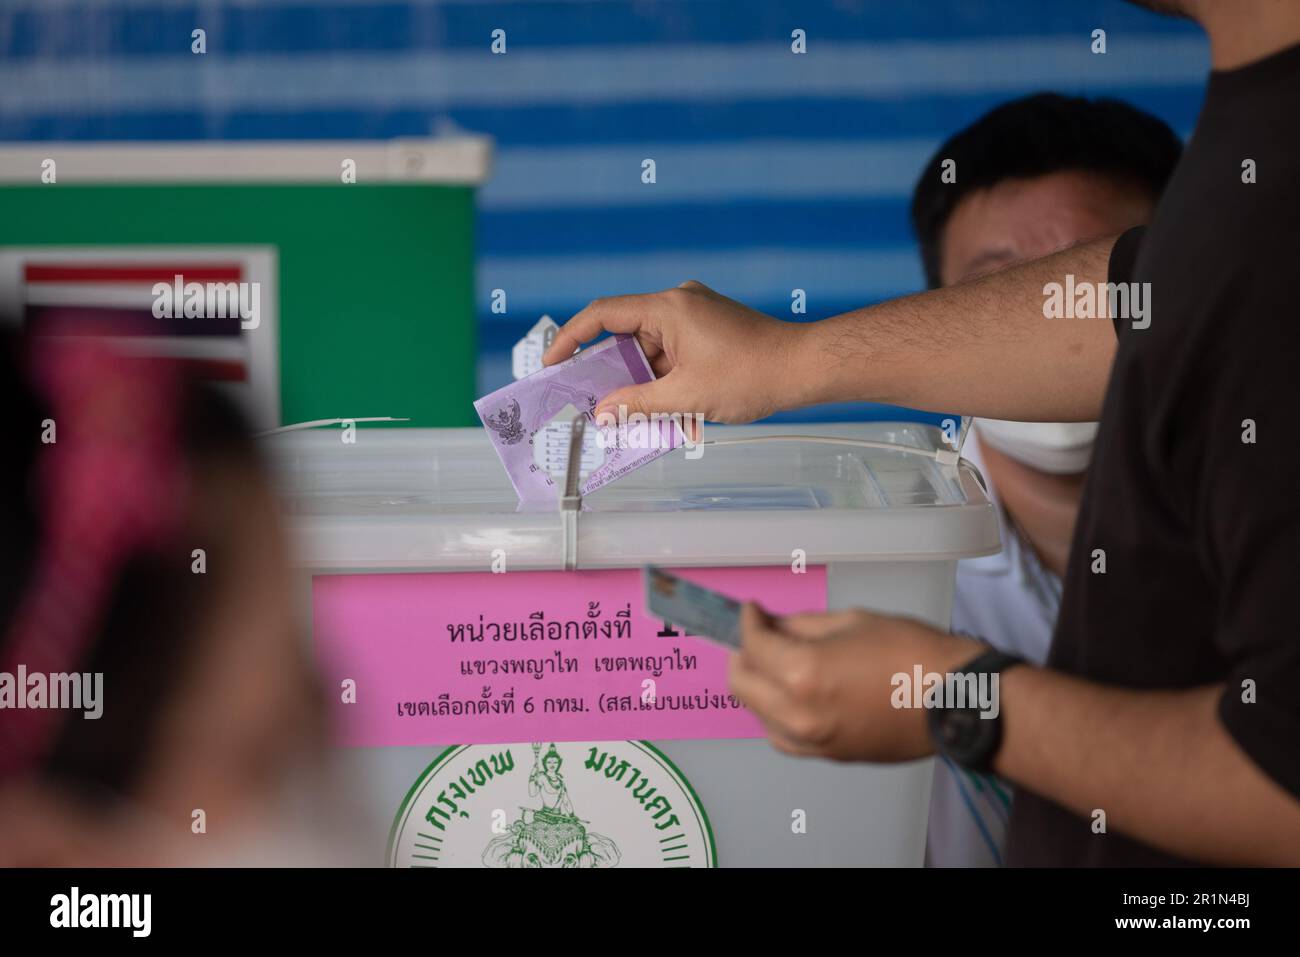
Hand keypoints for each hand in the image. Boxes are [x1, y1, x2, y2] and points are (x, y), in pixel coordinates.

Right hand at [542, 281, 802, 423]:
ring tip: (625, 416)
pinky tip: (656, 409)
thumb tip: (604, 412)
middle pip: (626, 333)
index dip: (571, 337)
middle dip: (607, 371)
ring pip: (649, 348)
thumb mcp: (687, 396)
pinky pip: (670, 352)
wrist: (804, 368)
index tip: (553, 362)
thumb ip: (638, 404)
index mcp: (668, 308)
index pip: (603, 314)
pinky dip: (659, 378)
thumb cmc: (753, 374)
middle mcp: (678, 303)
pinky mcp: (707, 330)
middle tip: (586, 400)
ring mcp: (695, 315)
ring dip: (637, 381)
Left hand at [728, 605, 982, 761]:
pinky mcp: (830, 755)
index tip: (752, 611)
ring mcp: (813, 741)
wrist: (956, 700)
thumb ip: (804, 626)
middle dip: (743, 655)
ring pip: (758, 716)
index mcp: (803, 674)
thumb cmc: (912, 653)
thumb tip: (777, 627)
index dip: (749, 622)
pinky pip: (784, 737)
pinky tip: (791, 696)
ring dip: (758, 688)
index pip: (754, 646)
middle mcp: (798, 714)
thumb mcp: (854, 621)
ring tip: (774, 665)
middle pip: (742, 685)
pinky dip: (776, 716)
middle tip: (757, 636)